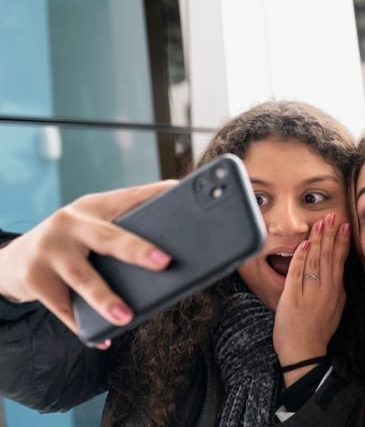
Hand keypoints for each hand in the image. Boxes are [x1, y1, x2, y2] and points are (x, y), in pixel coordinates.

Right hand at [0, 181, 175, 335]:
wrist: (13, 259)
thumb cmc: (68, 242)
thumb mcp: (90, 223)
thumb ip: (122, 225)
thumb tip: (169, 253)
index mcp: (92, 207)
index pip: (127, 198)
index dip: (153, 197)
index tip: (177, 198)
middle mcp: (69, 223)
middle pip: (107, 238)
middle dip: (137, 250)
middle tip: (163, 262)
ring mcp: (49, 251)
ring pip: (83, 278)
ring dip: (106, 300)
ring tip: (126, 317)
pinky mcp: (34, 279)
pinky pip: (64, 308)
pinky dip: (84, 325)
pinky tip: (103, 338)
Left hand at [273, 213, 348, 385]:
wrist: (305, 353)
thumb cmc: (318, 334)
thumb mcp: (336, 311)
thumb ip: (338, 293)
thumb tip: (339, 277)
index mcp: (336, 292)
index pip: (340, 261)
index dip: (342, 242)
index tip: (344, 226)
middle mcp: (325, 290)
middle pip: (328, 256)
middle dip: (330, 234)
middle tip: (332, 216)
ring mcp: (309, 293)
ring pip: (314, 261)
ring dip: (316, 240)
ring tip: (320, 224)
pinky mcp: (292, 297)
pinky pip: (297, 273)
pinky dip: (300, 258)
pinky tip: (302, 244)